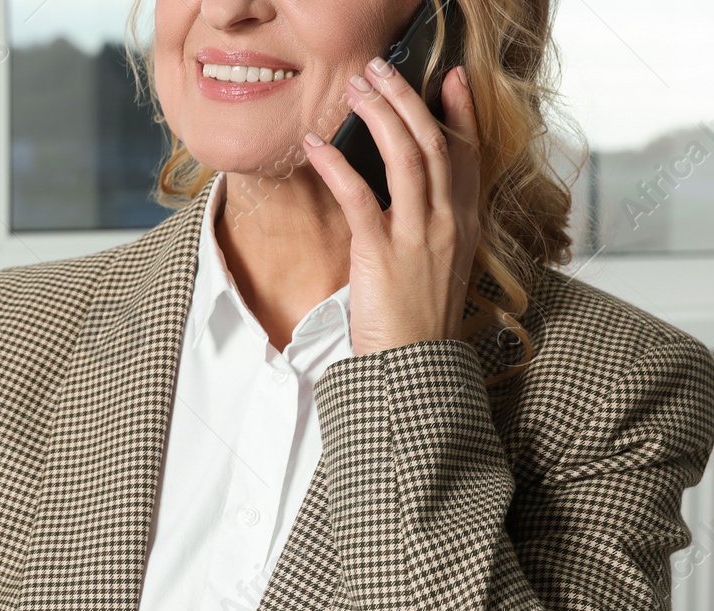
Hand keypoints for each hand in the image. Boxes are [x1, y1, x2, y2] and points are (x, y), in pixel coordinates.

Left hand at [304, 58, 479, 357]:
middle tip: (379, 70)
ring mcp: (419, 235)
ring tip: (355, 88)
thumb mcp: (435, 269)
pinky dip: (337, 165)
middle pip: (434, 142)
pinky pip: (359, 196)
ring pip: (407, 156)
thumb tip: (403, 206)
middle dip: (407, 99)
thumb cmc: (417, 324)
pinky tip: (315, 145)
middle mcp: (448, 222)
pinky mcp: (382, 252)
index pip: (468, 155)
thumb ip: (428, 232)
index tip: (451, 77)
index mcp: (463, 224)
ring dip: (379, 115)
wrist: (414, 368)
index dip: (460, 112)